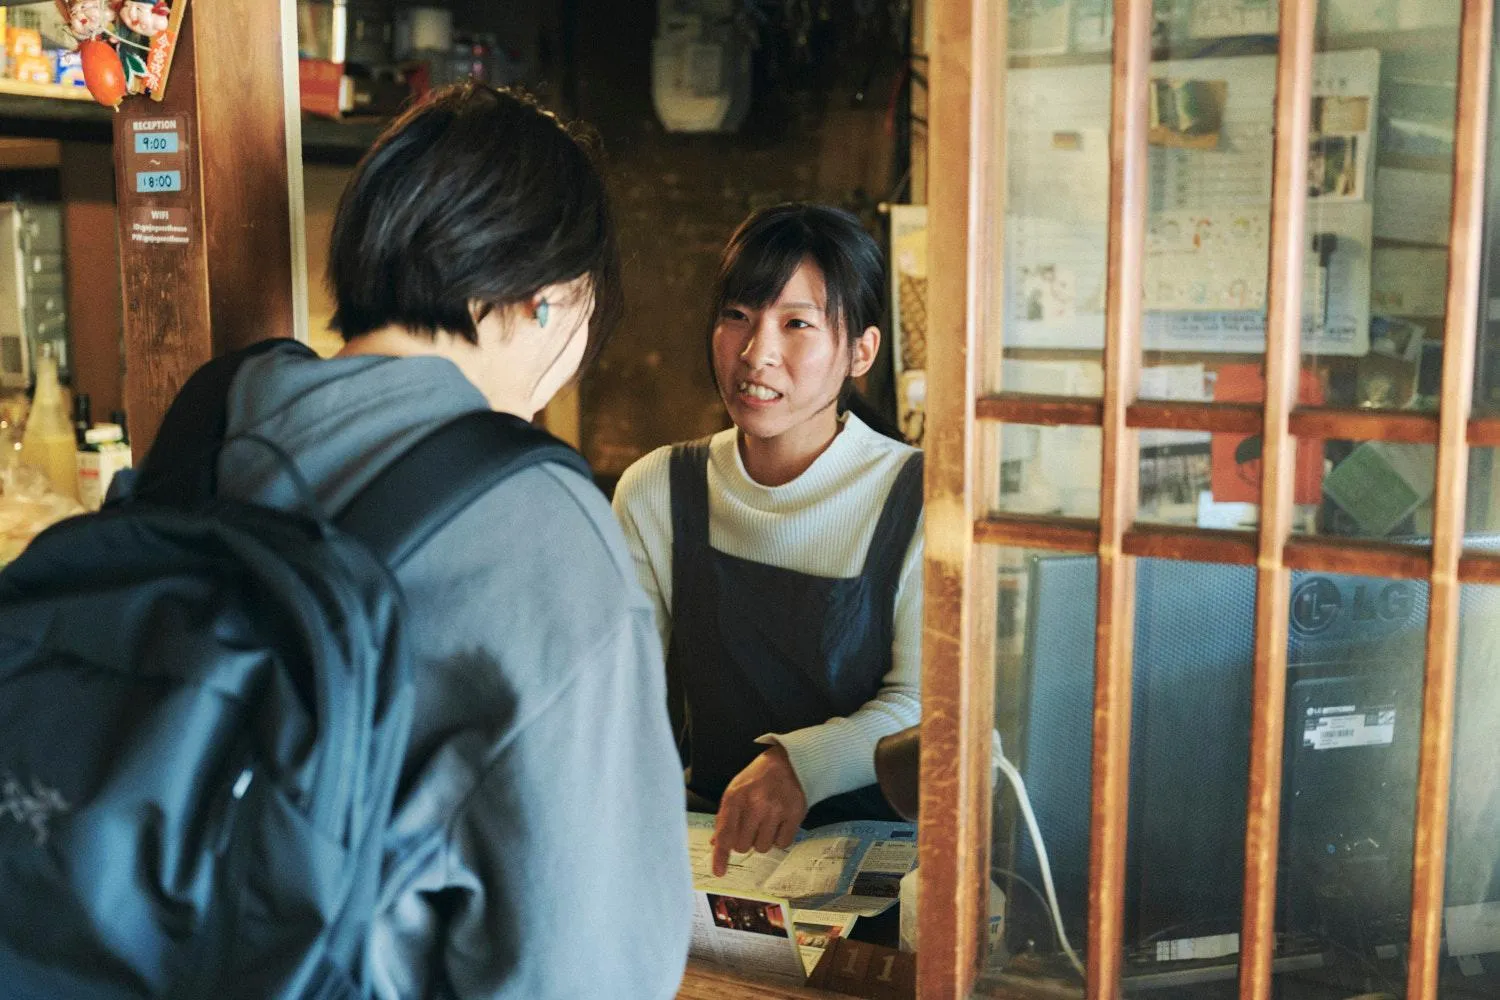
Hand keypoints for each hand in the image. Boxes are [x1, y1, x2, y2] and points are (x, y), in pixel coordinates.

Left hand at [711, 744, 807, 876]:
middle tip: (751, 826)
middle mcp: (755, 804)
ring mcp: (776, 810)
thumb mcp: (734, 791)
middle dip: (744, 841)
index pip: (725, 834)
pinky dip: (779, 838)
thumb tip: (716, 844)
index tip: (719, 872)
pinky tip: (779, 823)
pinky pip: (782, 843)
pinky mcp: (795, 814)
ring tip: (766, 822)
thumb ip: (724, 818)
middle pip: (742, 846)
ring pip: (762, 847)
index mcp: (735, 797)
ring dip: (762, 840)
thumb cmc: (757, 779)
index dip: (721, 856)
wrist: (787, 763)